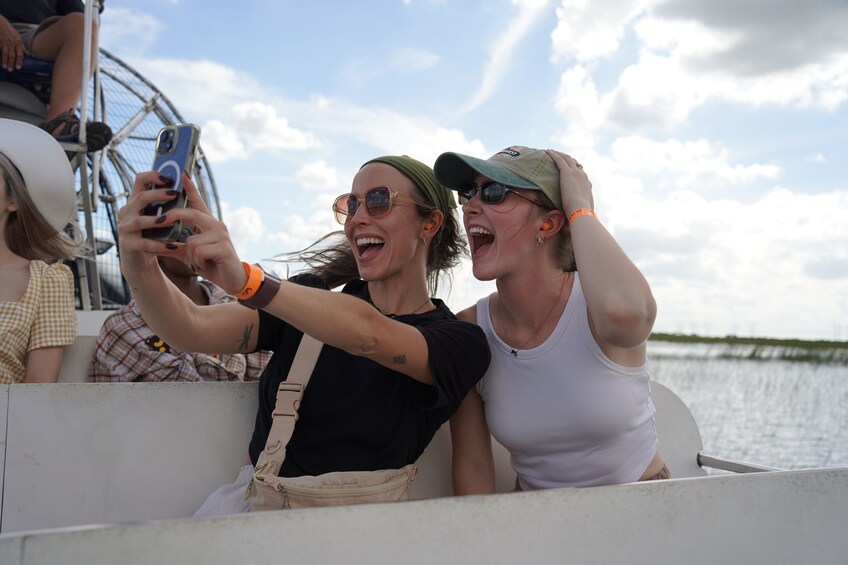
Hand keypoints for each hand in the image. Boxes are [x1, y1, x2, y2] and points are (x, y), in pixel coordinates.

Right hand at [0, 16, 25, 70]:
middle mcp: (12, 42)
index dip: (19, 61)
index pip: (20, 53)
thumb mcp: (18, 37)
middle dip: (11, 63)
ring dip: (5, 61)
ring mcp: (4, 42)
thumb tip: (28, 54)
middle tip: (11, 69)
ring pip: (5, 53)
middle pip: (12, 55)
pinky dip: (0, 56)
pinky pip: (0, 49)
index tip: (18, 67)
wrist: (1, 23)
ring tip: (5, 67)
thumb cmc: (10, 30)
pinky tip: (0, 61)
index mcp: (18, 42)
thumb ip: (22, 46)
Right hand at [117, 171, 180, 278]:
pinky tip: (172, 246)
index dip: (152, 176)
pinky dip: (158, 245)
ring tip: (171, 220)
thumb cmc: (152, 235)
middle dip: (157, 195)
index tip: (168, 178)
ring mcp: (125, 228)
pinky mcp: (127, 245)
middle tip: (174, 194)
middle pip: (140, 198)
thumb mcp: (158, 217)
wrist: (140, 261)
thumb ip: (167, 204)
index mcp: (136, 202)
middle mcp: (127, 212)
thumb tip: (187, 185)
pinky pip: (143, 243)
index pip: (139, 180)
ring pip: (139, 221)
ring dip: (156, 220)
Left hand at [117, 172, 247, 293]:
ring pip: (192, 241)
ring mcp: (221, 235)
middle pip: (191, 214)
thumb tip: (156, 242)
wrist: (233, 280)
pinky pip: (199, 252)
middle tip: (159, 220)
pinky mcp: (224, 248)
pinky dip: (198, 262)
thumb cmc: (212, 264)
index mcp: (208, 224)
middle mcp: (216, 225)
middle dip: (173, 216)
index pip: (198, 202)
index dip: (190, 188)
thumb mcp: (190, 254)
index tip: (182, 174)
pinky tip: (207, 265)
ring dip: (191, 256)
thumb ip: (175, 245)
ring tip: (200, 262)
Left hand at [546, 150, 593, 216]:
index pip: (581, 174)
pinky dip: (554, 155)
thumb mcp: (582, 211)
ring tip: (552, 151)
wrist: (581, 211)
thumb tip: (577, 217)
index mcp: (587, 185)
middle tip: (559, 156)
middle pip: (574, 163)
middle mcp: (583, 176)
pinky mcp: (567, 173)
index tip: (569, 169)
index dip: (574, 170)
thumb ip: (579, 210)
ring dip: (559, 154)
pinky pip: (559, 160)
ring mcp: (575, 173)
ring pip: (567, 159)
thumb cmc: (581, 215)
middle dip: (567, 159)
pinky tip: (548, 151)